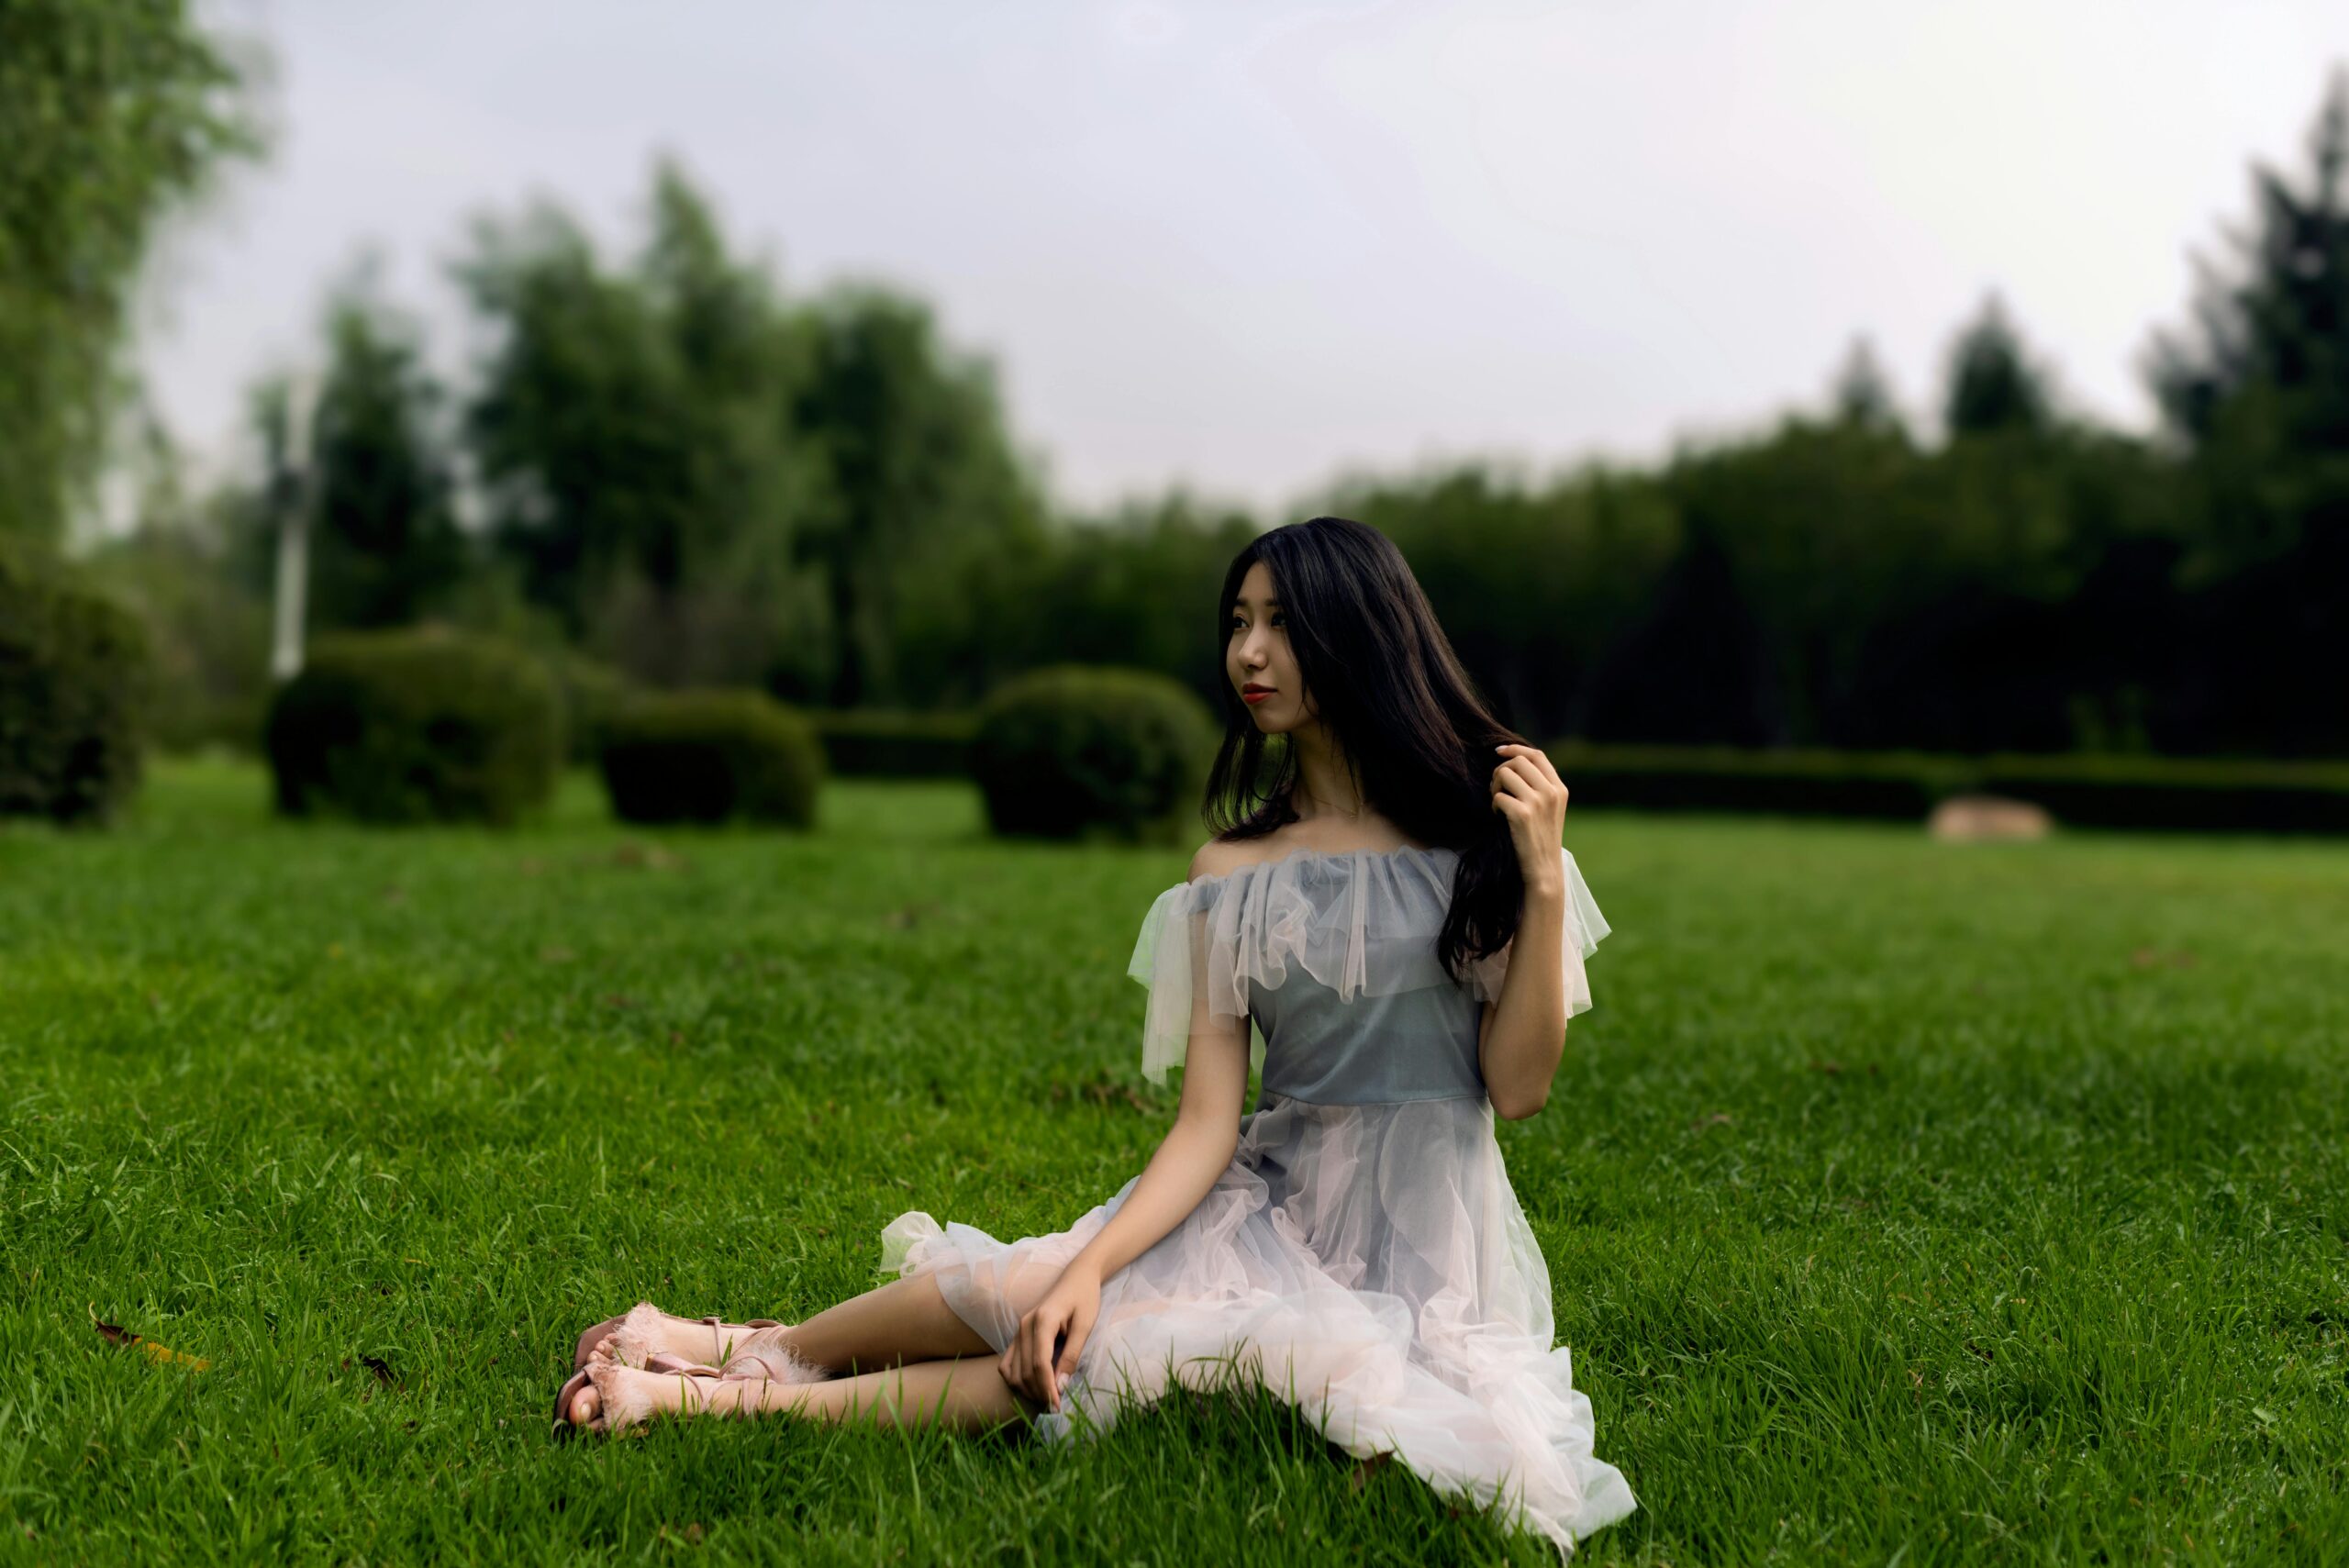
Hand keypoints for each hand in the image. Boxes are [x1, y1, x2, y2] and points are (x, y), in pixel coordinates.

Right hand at [1000, 1261, 1100, 1413]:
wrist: (1076, 1278)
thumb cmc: (1085, 1299)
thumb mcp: (1085, 1325)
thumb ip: (1072, 1355)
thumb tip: (1061, 1386)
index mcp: (1042, 1321)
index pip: (1040, 1364)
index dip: (1048, 1389)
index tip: (1058, 1407)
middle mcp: (1024, 1326)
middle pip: (1025, 1371)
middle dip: (1039, 1393)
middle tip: (1056, 1408)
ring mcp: (1017, 1330)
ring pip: (1012, 1371)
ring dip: (1027, 1390)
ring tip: (1047, 1400)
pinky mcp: (1017, 1335)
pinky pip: (1007, 1364)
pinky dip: (1016, 1379)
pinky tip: (1032, 1387)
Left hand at [1491, 743, 1567, 890]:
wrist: (1544, 868)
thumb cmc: (1541, 839)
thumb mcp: (1549, 809)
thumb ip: (1539, 787)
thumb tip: (1513, 763)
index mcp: (1560, 788)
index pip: (1537, 755)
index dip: (1515, 748)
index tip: (1498, 751)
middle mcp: (1552, 792)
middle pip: (1518, 761)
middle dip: (1501, 770)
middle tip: (1497, 788)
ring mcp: (1538, 802)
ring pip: (1506, 774)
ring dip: (1495, 785)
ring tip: (1497, 801)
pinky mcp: (1523, 814)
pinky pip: (1498, 796)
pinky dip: (1494, 804)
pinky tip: (1498, 816)